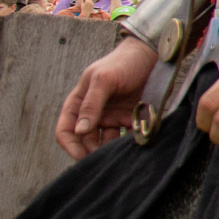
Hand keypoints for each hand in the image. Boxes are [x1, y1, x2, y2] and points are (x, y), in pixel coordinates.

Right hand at [56, 36, 159, 157]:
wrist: (153, 55)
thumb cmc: (124, 62)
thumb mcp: (103, 79)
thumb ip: (91, 104)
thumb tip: (79, 130)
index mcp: (79, 103)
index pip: (65, 130)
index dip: (70, 146)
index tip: (82, 158)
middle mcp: (93, 113)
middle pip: (85, 141)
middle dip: (91, 153)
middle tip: (103, 163)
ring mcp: (112, 117)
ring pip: (105, 142)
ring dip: (109, 152)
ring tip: (118, 158)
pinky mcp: (130, 119)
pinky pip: (125, 138)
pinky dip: (126, 145)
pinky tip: (132, 149)